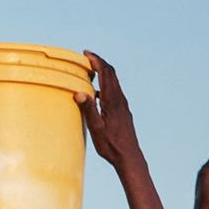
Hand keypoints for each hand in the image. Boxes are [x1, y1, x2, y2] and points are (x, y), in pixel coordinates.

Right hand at [78, 52, 142, 170]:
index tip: (86, 53)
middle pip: (111, 73)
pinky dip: (105, 85)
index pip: (105, 73)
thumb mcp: (96, 128)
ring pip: (114, 82)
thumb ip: (88, 109)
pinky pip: (114, 91)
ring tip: (90, 72)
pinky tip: (97, 94)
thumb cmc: (111, 145)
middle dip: (100, 62)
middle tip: (87, 57)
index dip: (96, 60)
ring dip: (103, 73)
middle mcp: (120, 99)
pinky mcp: (123, 110)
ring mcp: (123, 104)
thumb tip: (79, 93)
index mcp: (112, 100)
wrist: (129, 155)